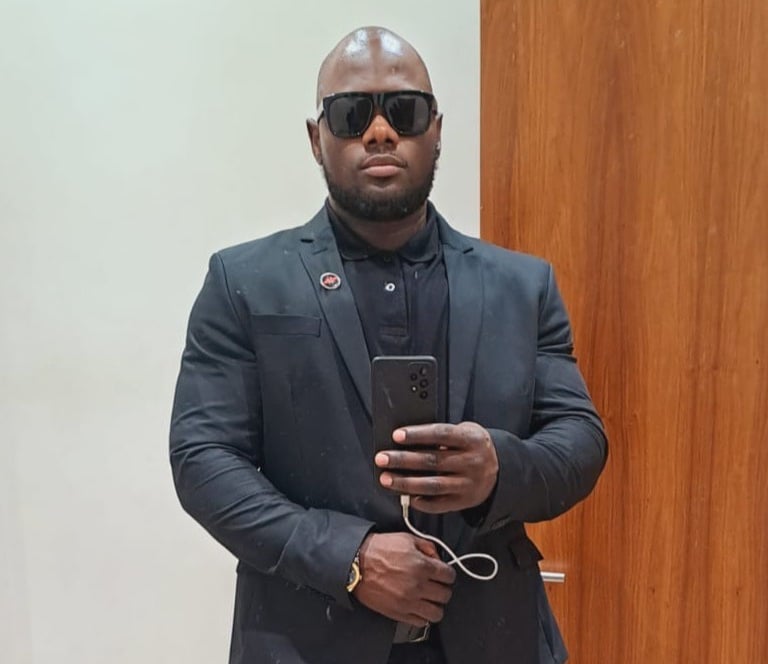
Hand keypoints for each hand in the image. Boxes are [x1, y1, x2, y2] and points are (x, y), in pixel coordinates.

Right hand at [353, 532, 455, 626]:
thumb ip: (427, 546)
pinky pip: (420, 622)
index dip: (447, 573)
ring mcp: (408, 602)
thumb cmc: (379, 550)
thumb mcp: (406, 538)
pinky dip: (422, 615)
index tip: (443, 574)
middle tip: (436, 585)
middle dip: (443, 588)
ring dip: (435, 605)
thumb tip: (438, 559)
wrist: (356, 564)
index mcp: (422, 566)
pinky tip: (417, 606)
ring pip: (436, 613)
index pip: (449, 576)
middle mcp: (418, 586)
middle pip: (446, 595)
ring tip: (429, 598)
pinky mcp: (398, 613)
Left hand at [374, 422, 498, 512]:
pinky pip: (439, 504)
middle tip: (381, 458)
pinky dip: (421, 502)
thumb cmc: (472, 445)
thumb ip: (442, 435)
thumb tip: (406, 440)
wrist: (500, 468)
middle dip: (403, 460)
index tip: (396, 435)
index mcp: (471, 440)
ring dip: (406, 483)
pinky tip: (406, 497)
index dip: (418, 435)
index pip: (441, 434)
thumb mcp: (465, 432)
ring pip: (433, 485)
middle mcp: (472, 462)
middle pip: (432, 461)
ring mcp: (469, 484)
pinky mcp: (464, 501)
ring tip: (386, 479)